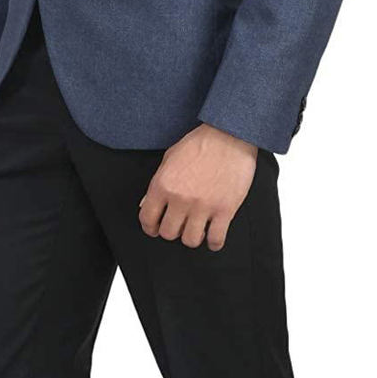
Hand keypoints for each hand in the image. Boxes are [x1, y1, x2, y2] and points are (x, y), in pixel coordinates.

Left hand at [139, 124, 257, 250]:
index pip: (147, 219)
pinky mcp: (224, 210)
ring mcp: (203, 206)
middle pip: (168, 233)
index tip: (156, 228)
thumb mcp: (170, 157)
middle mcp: (180, 199)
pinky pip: (215, 239)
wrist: (230, 135)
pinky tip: (213, 235)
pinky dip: (214, 242)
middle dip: (172, 231)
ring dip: (192, 237)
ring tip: (197, 229)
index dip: (150, 227)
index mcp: (164, 185)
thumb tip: (146, 204)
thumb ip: (157, 182)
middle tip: (179, 225)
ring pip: (190, 240)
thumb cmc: (201, 143)